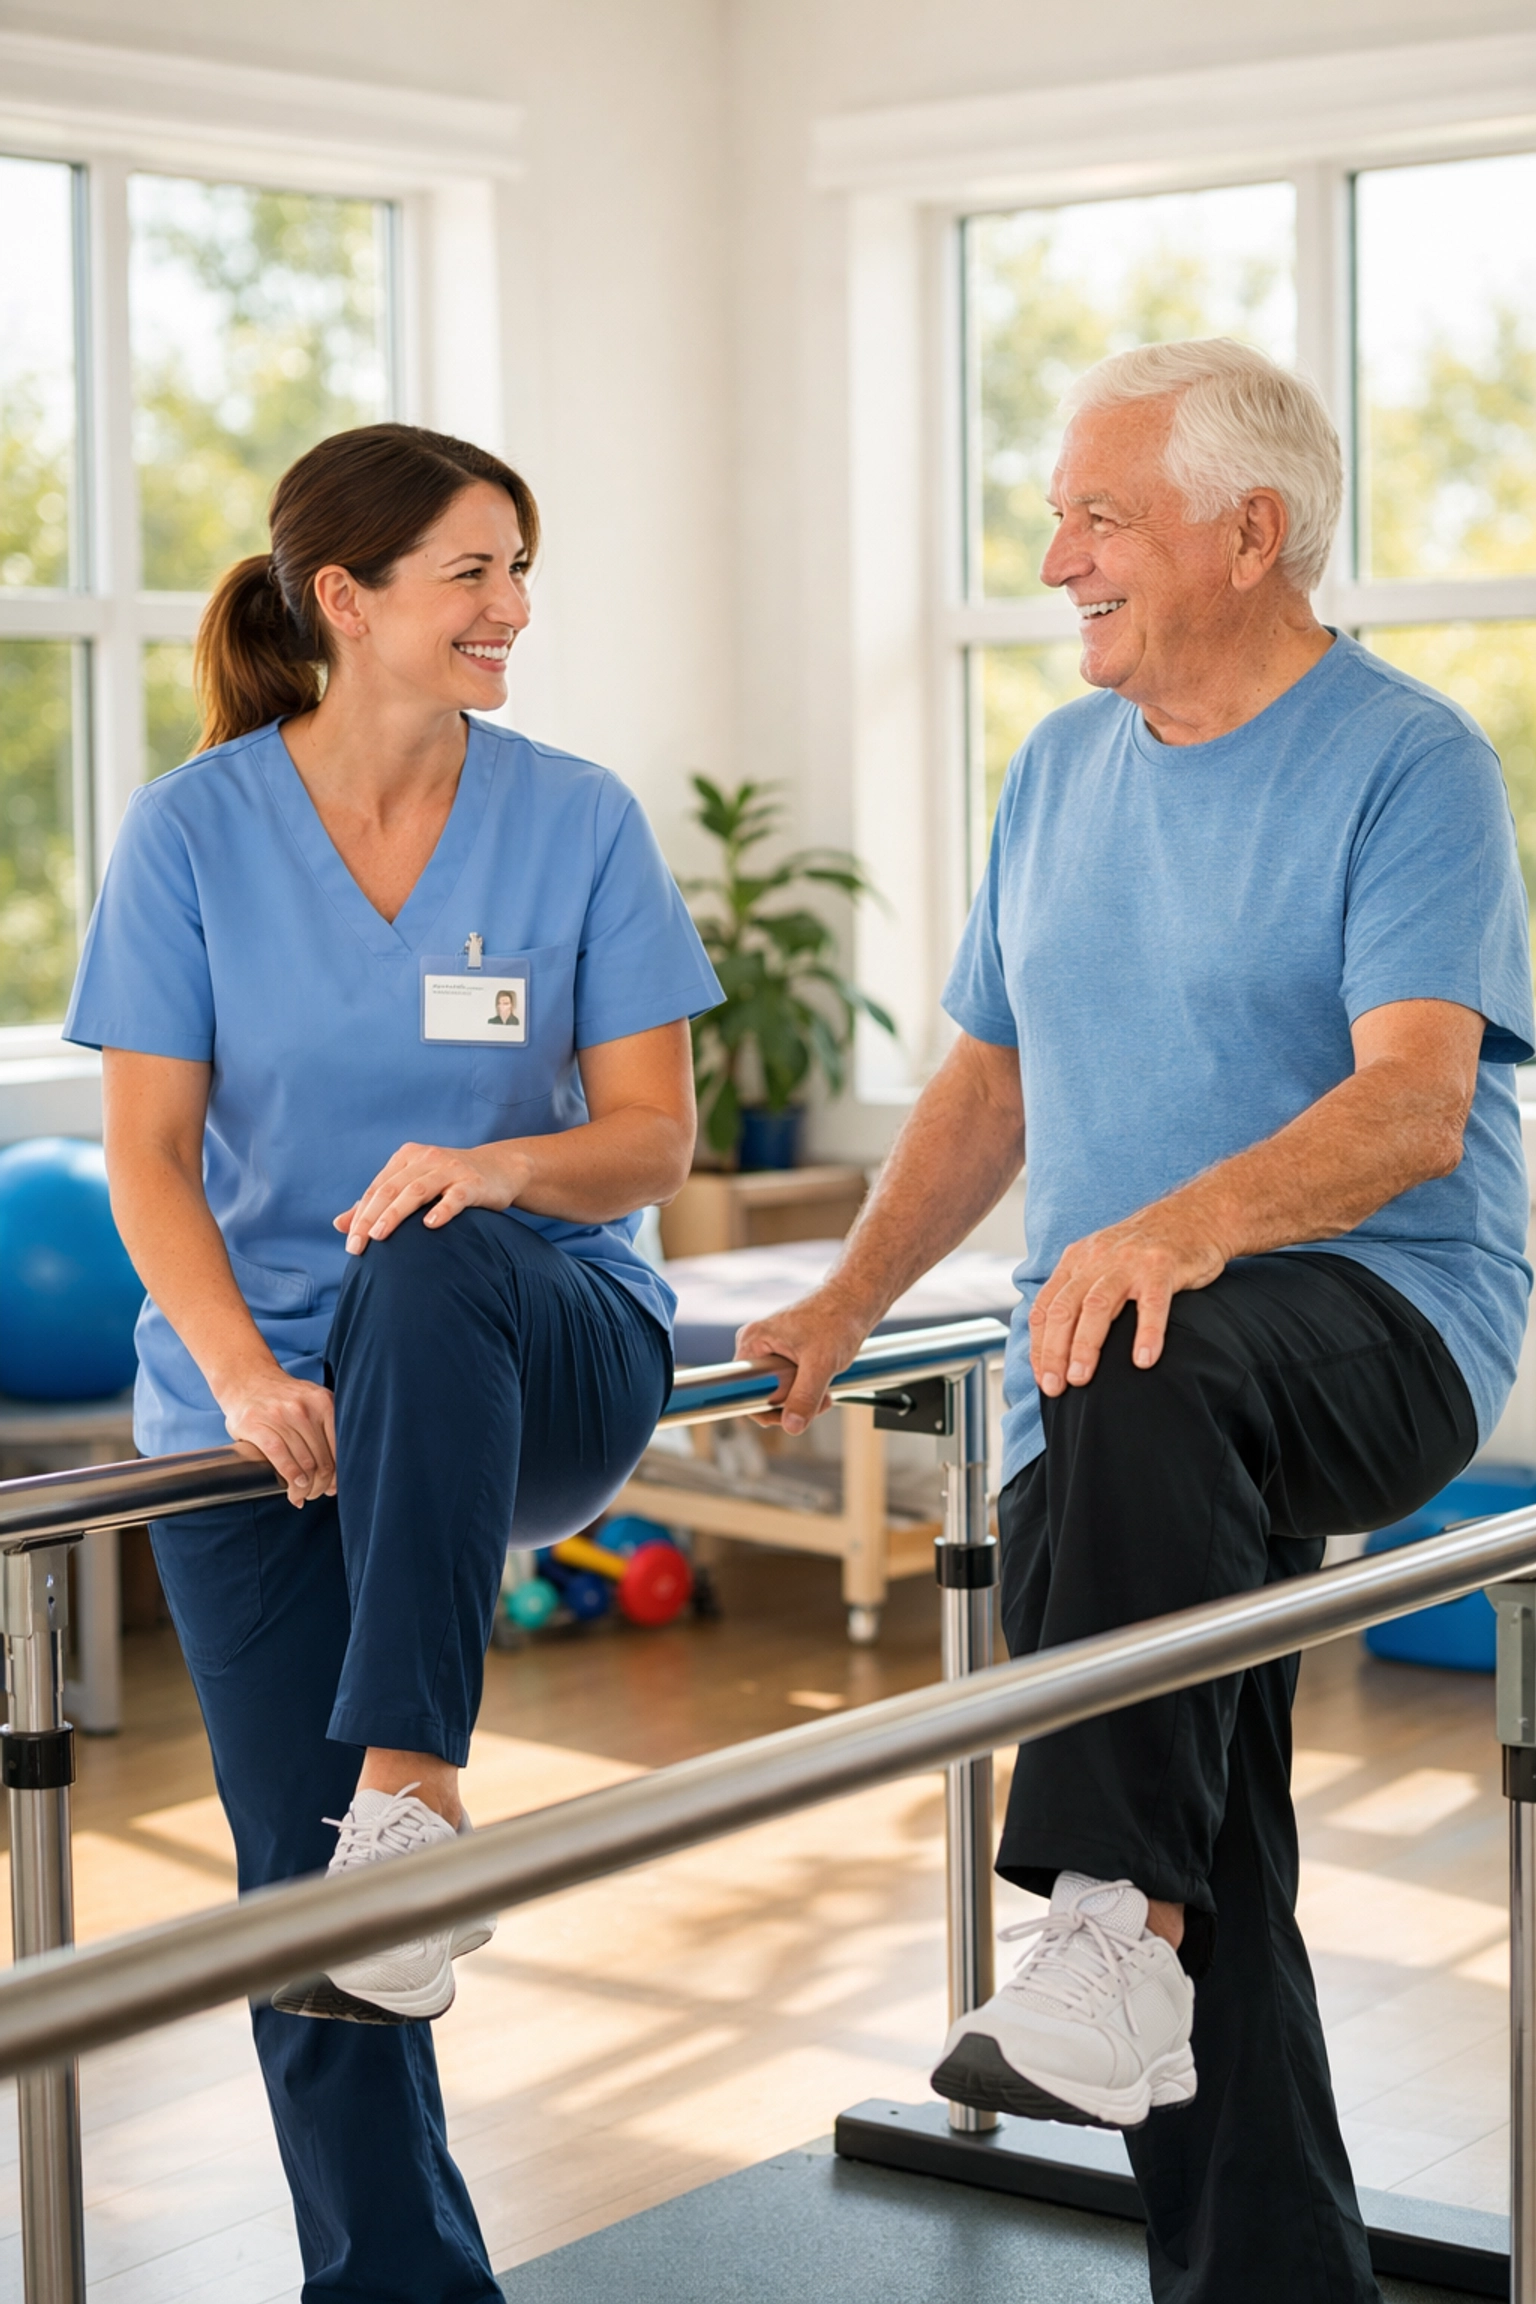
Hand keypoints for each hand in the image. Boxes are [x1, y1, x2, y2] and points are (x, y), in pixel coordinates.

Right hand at [218, 1364, 336, 1507]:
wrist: (246, 1380)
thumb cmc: (282, 1399)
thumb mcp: (312, 1403)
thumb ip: (326, 1428)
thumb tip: (337, 1475)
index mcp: (324, 1402)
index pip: (339, 1449)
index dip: (337, 1475)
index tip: (332, 1488)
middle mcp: (304, 1408)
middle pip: (322, 1460)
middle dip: (320, 1485)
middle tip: (314, 1494)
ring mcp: (280, 1415)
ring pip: (303, 1462)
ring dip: (305, 1487)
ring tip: (301, 1495)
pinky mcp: (256, 1423)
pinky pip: (279, 1456)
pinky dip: (289, 1476)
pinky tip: (292, 1486)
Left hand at [335, 1141, 532, 1252]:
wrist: (501, 1169)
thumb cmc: (450, 1182)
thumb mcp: (413, 1186)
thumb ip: (378, 1203)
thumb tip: (339, 1225)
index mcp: (407, 1158)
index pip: (377, 1189)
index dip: (360, 1215)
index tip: (351, 1244)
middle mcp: (426, 1159)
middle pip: (391, 1189)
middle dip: (370, 1218)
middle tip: (357, 1246)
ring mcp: (451, 1169)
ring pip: (417, 1190)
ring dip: (396, 1213)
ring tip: (380, 1236)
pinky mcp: (474, 1183)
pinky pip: (456, 1197)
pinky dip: (442, 1209)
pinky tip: (430, 1225)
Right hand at [735, 1288, 872, 1435]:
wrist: (855, 1300)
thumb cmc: (837, 1319)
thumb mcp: (821, 1363)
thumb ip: (805, 1396)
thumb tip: (792, 1426)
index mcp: (753, 1341)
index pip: (742, 1389)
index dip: (765, 1408)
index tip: (791, 1414)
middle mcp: (757, 1345)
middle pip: (762, 1393)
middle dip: (791, 1405)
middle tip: (819, 1401)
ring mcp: (770, 1349)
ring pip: (778, 1391)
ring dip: (803, 1399)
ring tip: (826, 1392)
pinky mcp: (785, 1354)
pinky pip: (788, 1383)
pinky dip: (807, 1389)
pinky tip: (824, 1385)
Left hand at [1029, 1201, 1228, 1398]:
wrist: (1195, 1214)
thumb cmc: (1146, 1250)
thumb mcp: (1102, 1261)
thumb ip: (1080, 1291)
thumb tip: (1058, 1341)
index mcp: (1077, 1261)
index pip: (1045, 1306)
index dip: (1039, 1344)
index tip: (1041, 1375)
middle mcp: (1097, 1260)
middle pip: (1064, 1309)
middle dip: (1054, 1352)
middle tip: (1054, 1386)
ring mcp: (1129, 1262)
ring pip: (1098, 1306)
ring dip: (1085, 1346)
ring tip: (1081, 1379)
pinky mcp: (1163, 1267)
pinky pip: (1153, 1303)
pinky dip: (1146, 1333)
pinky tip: (1143, 1360)